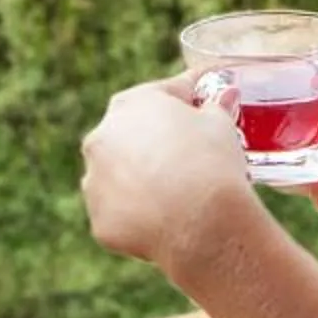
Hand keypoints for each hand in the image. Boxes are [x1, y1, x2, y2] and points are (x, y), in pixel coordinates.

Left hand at [79, 78, 263, 281]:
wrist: (201, 222)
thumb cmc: (211, 162)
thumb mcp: (221, 123)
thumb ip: (216, 106)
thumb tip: (223, 98)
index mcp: (129, 104)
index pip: (162, 94)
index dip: (187, 100)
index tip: (203, 105)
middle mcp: (102, 139)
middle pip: (132, 134)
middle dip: (158, 140)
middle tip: (191, 153)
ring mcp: (94, 182)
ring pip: (119, 176)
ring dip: (142, 178)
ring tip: (178, 192)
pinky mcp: (100, 220)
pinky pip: (121, 212)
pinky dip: (139, 213)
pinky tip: (167, 218)